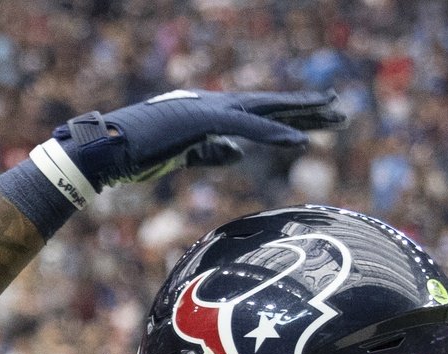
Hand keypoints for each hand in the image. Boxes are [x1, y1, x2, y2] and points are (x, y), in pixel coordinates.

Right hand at [55, 89, 344, 191]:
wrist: (106, 150)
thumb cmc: (136, 153)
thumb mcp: (183, 154)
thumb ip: (212, 150)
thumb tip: (238, 153)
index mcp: (211, 114)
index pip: (260, 113)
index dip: (290, 116)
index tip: (319, 119)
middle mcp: (215, 106)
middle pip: (271, 105)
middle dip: (307, 108)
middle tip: (341, 109)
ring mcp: (209, 110)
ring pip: (267, 110)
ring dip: (302, 114)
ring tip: (335, 115)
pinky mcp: (202, 121)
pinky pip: (247, 127)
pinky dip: (274, 133)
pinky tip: (300, 141)